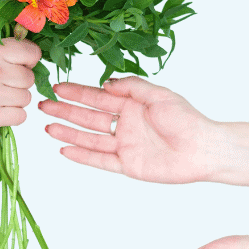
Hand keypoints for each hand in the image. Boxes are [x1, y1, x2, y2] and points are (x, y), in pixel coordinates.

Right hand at [0, 39, 40, 135]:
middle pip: (30, 79)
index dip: (29, 62)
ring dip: (15, 102)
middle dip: (19, 84)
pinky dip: (12, 117)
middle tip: (1, 88)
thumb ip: (2, 54)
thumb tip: (32, 58)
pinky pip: (21, 116)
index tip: (22, 67)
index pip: (32, 53)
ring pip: (26, 98)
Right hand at [40, 77, 218, 182]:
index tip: (57, 87)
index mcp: (132, 105)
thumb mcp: (159, 95)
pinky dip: (83, 156)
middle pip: (88, 117)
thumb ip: (132, 87)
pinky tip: (65, 149)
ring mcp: (125, 145)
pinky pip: (101, 160)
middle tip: (43, 105)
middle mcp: (125, 124)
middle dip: (65, 111)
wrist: (204, 149)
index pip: (97, 97)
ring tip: (47, 127)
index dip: (77, 92)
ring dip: (69, 132)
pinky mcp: (128, 165)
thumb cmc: (187, 119)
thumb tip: (105, 83)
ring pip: (90, 138)